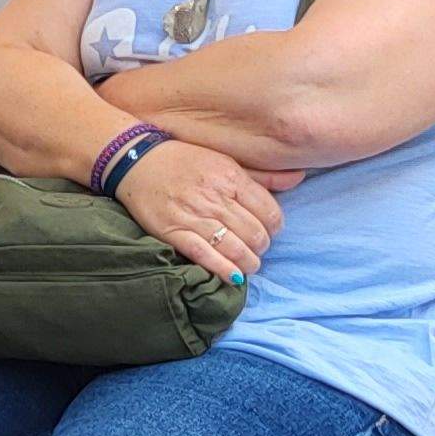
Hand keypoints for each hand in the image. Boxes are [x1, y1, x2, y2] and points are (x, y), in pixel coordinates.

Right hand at [113, 138, 304, 280]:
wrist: (136, 161)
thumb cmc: (184, 160)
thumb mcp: (226, 159)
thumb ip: (262, 175)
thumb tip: (298, 178)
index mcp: (231, 177)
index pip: (269, 212)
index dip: (274, 227)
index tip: (269, 230)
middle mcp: (216, 197)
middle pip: (255, 234)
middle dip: (262, 246)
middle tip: (257, 248)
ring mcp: (194, 216)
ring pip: (235, 248)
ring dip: (248, 262)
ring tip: (248, 265)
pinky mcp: (174, 232)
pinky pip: (205, 256)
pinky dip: (224, 270)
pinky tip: (234, 276)